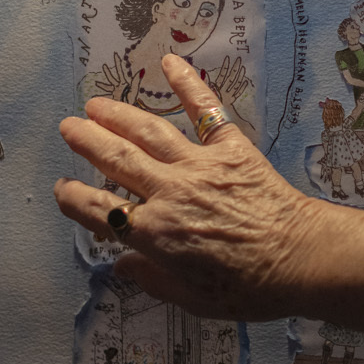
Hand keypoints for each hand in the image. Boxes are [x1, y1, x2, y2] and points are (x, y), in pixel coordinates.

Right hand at [56, 56, 328, 320]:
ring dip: (118, 115)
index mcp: (155, 234)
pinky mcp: (231, 149)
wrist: (301, 259)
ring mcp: (199, 165)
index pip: (100, 211)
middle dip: (87, 141)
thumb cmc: (250, 287)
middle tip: (68, 126)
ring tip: (95, 103)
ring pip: (149, 132)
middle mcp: (169, 192)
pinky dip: (186, 84)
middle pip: (116, 159)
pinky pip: (205, 112)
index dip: (74, 198)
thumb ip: (153, 281)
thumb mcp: (194, 301)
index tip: (62, 187)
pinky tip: (169, 62)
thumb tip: (122, 265)